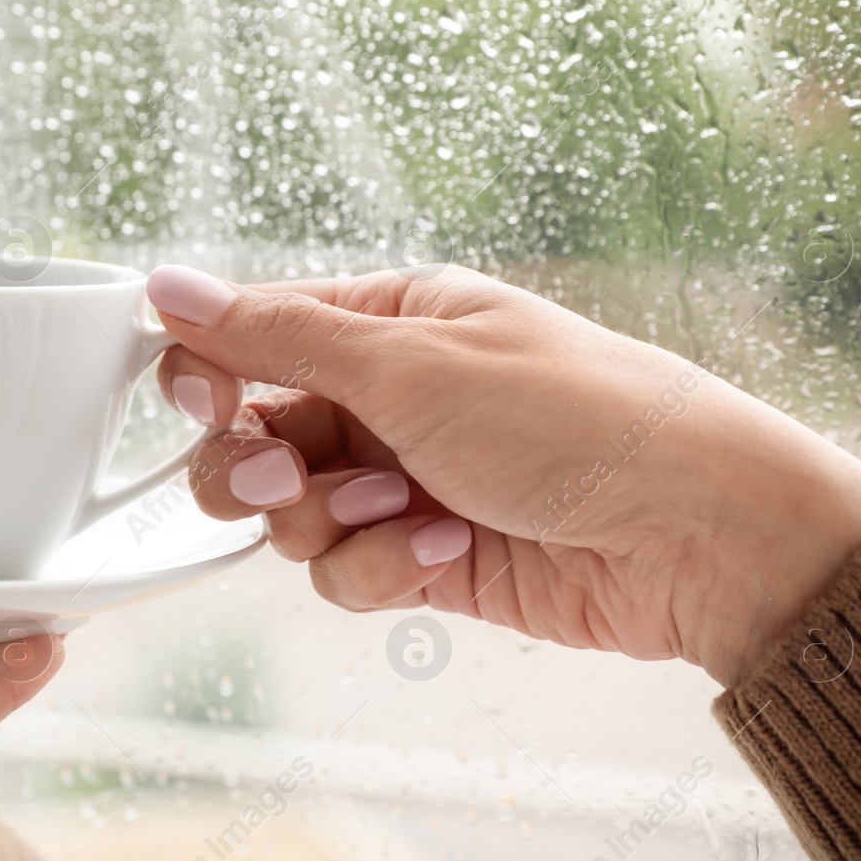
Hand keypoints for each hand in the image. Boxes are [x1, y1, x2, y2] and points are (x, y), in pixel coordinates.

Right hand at [149, 264, 860, 686]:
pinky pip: (345, 575)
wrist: (693, 533)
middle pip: (252, 436)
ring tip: (408, 508)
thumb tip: (167, 285)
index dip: (209, 374)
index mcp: (386, 323)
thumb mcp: (414, 363)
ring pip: (290, 517)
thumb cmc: (575, 415)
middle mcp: (386, 399)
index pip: (253, 337)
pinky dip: (382, 569)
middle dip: (258, 466)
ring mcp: (403, 482)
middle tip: (293, 471)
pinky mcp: (424, 560)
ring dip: (331, 521)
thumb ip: (279, 336)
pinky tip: (447, 550)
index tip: (206, 401)